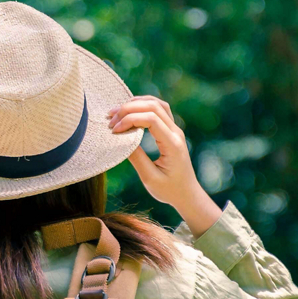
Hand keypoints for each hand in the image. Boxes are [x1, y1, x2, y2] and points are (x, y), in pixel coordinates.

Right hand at [109, 95, 222, 236]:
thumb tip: (120, 139)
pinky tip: (129, 112)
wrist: (187, 195)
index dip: (130, 119)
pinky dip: (143, 106)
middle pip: (153, 106)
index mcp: (173, 144)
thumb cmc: (169, 190)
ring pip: (157, 104)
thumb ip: (136, 158)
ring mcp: (175, 130)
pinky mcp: (171, 131)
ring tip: (116, 112)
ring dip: (136, 104)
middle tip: (110, 120)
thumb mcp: (150, 178)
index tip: (114, 131)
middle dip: (129, 108)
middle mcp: (176, 133)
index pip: (151, 119)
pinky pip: (159, 110)